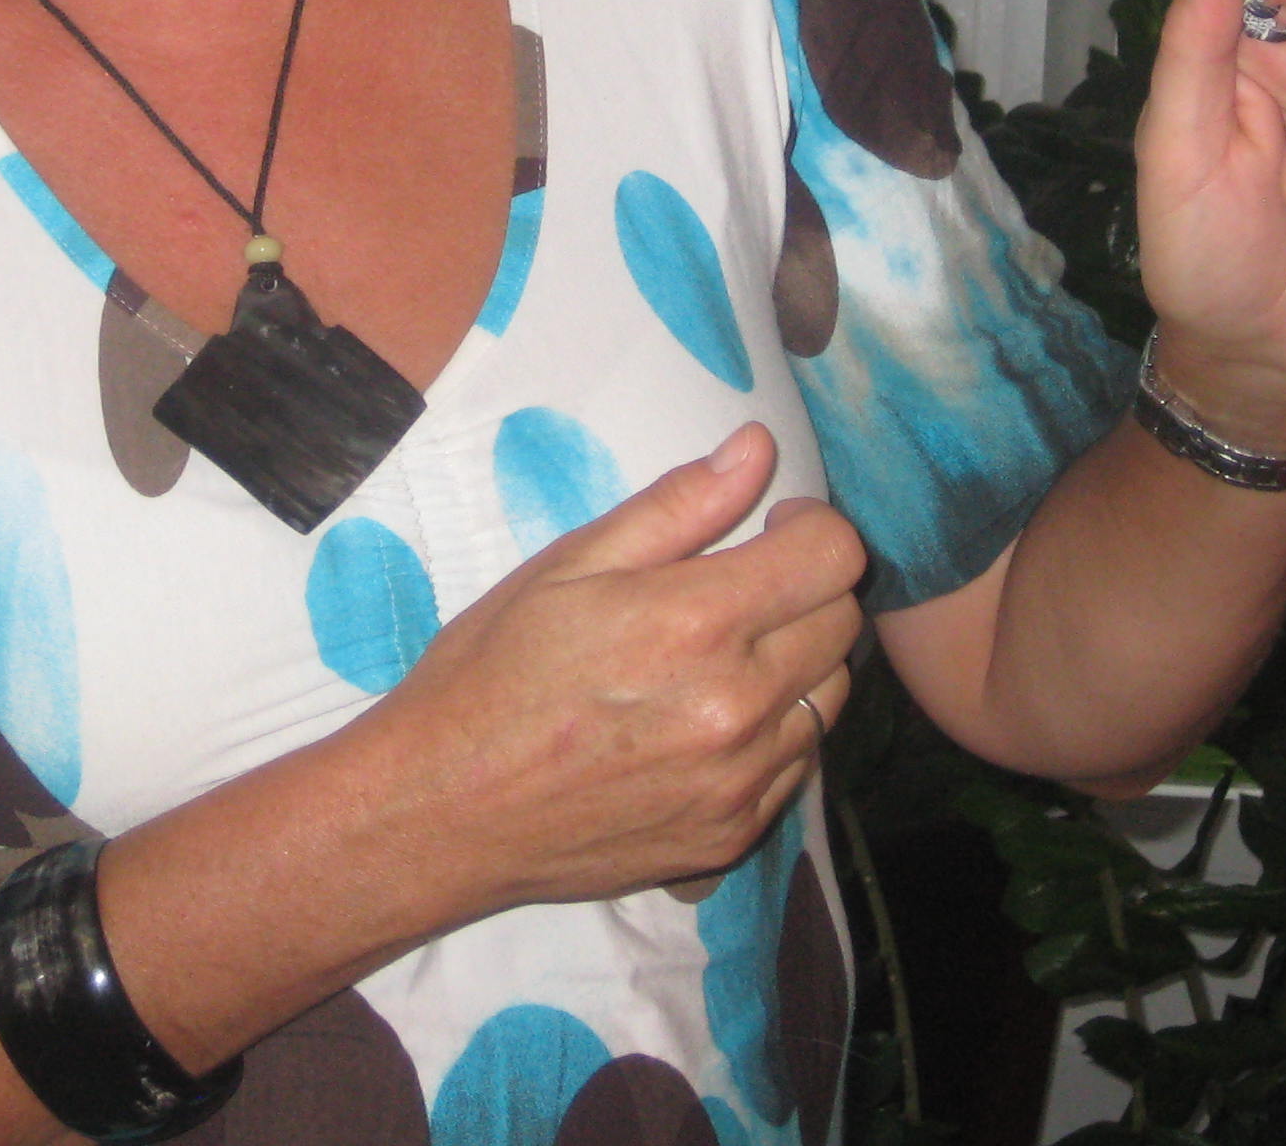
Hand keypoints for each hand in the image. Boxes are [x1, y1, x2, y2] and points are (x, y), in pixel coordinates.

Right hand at [354, 423, 864, 918]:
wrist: (443, 810)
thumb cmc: (491, 671)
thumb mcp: (567, 565)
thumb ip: (676, 507)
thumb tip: (756, 448)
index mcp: (697, 622)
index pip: (833, 554)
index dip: (807, 525)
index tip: (769, 526)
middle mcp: (738, 707)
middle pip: (842, 623)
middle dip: (803, 590)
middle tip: (736, 590)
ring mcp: (742, 782)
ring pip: (831, 697)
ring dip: (796, 665)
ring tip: (722, 660)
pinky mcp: (733, 837)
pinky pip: (798, 767)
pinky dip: (773, 736)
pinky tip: (705, 725)